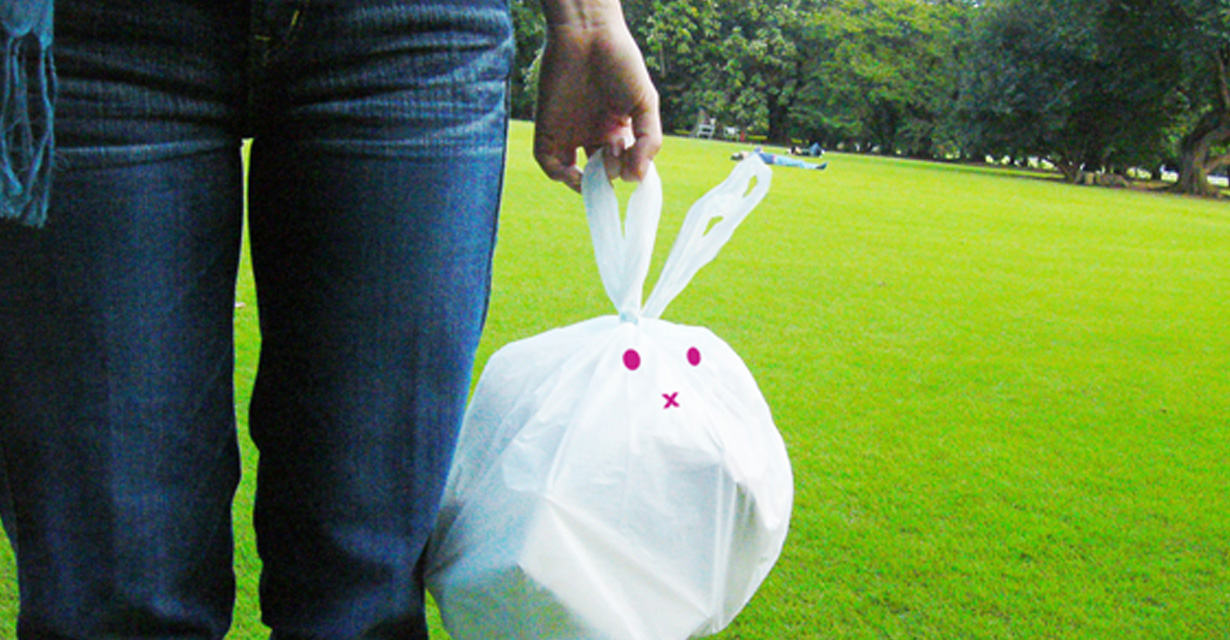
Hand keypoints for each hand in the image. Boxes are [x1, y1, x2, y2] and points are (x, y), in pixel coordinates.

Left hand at [533, 3, 661, 190]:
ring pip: (573, 173)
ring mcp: (569, 132)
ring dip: (584, 183)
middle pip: (600, 171)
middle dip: (610, 173)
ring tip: (595, 172)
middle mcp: (593, 133)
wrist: (587, 34)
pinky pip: (549, 162)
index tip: (634, 172)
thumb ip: (649, 141)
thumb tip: (636, 179)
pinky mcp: (547, 128)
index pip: (623, 164)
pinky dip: (560, 175)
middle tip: (614, 154)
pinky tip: (575, 173)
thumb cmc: (620, 63)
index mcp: (618, 128)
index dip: (629, 172)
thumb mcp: (646, 103)